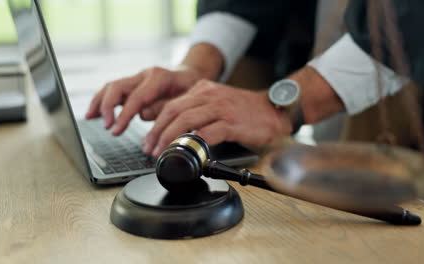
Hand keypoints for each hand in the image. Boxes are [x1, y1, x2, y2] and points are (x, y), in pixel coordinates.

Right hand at [85, 66, 200, 134]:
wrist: (193, 77)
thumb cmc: (191, 91)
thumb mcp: (186, 100)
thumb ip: (164, 108)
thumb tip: (142, 115)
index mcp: (159, 77)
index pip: (136, 97)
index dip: (124, 115)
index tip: (115, 131)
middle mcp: (145, 75)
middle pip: (118, 86)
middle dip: (108, 107)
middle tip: (107, 126)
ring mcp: (137, 78)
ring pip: (112, 86)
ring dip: (100, 103)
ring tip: (90, 117)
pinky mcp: (133, 84)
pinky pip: (113, 91)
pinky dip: (102, 101)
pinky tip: (93, 113)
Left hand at [143, 80, 292, 156]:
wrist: (275, 110)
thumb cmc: (246, 111)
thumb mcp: (217, 103)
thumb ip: (197, 111)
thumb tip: (175, 130)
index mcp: (203, 90)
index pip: (171, 105)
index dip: (156, 124)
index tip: (149, 140)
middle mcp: (209, 96)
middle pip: (174, 112)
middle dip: (157, 132)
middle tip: (149, 149)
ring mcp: (221, 108)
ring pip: (186, 121)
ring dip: (169, 139)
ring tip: (162, 152)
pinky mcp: (232, 122)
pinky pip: (208, 133)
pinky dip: (194, 143)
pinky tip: (187, 152)